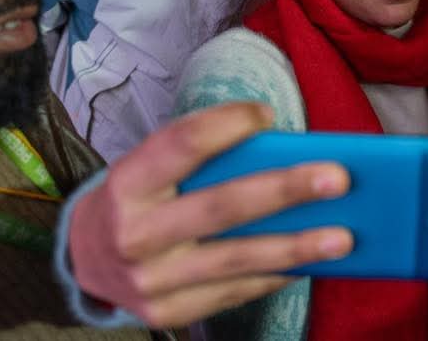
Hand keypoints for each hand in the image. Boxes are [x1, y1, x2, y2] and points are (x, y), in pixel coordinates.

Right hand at [67, 102, 353, 327]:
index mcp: (126, 183)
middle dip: (285, 190)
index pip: (180, 144)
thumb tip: (282, 155)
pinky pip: (233, 292)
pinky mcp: (167, 313)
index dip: (226, 125)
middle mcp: (134, 233)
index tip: (268, 114)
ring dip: (296, 247)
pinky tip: (310, 262)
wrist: (83, 261)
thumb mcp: (150, 170)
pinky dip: (275, 275)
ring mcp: (149, 280)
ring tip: (344, 237)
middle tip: (337, 178)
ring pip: (236, 259)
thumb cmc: (137, 201)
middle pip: (221, 206)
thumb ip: (198, 160)